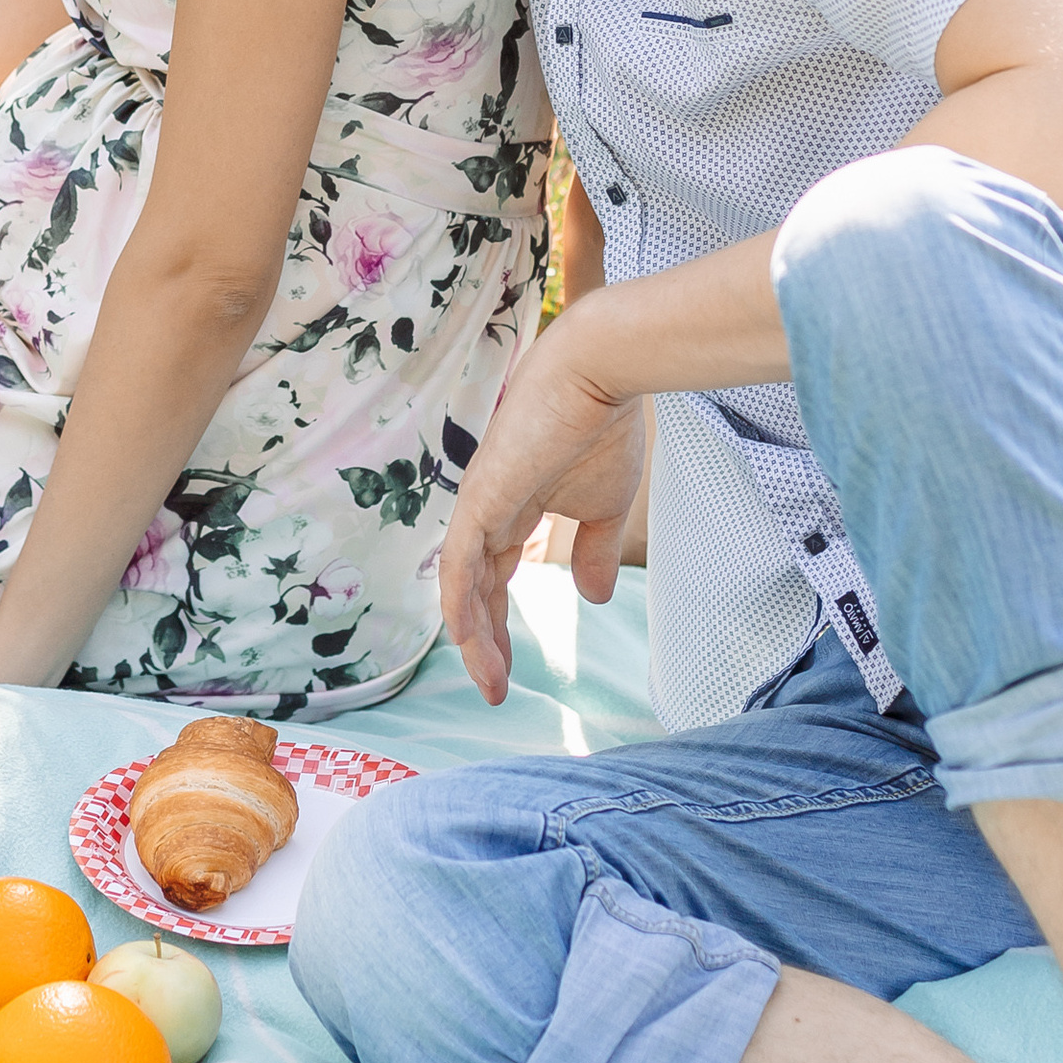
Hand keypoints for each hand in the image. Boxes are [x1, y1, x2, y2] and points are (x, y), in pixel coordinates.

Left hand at [441, 328, 646, 704]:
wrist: (601, 372)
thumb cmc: (604, 426)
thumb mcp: (604, 506)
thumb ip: (594, 550)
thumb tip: (596, 597)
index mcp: (513, 509)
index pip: (493, 577)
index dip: (498, 625)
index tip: (511, 672)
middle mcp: (487, 511)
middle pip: (474, 589)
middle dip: (485, 643)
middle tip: (496, 690)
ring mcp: (479, 506)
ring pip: (463, 587)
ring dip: (475, 640)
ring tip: (491, 684)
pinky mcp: (479, 500)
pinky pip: (458, 566)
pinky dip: (461, 607)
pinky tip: (471, 644)